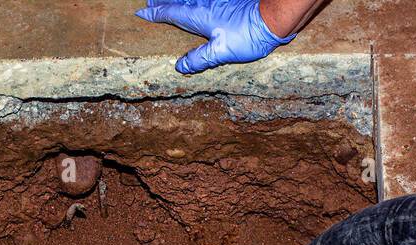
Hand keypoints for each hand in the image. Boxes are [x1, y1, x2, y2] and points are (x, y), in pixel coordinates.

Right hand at [135, 0, 295, 74]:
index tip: (142, 13)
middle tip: (150, 2)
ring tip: (167, 1)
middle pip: (178, 0)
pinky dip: (193, 0)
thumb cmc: (248, 35)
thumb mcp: (221, 52)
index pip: (171, 14)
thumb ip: (199, 59)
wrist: (273, 18)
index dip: (156, 14)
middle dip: (162, 1)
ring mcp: (217, 1)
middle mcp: (206, 5)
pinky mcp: (228, 1)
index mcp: (199, 17)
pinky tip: (196, 3)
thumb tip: (180, 67)